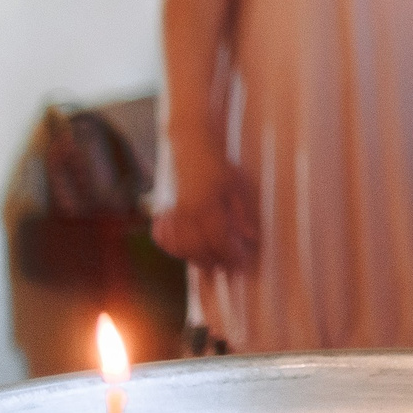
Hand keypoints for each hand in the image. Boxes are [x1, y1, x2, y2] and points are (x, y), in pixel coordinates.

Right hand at [153, 146, 259, 271]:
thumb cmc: (218, 162)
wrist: (189, 143)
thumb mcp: (239, 184)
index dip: (231, 256)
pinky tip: (187, 250)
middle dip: (214, 263)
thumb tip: (252, 238)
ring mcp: (168, 212)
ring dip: (195, 259)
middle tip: (228, 270)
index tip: (241, 266)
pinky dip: (175, 247)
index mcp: (206, 205)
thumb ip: (245, 212)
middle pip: (197, 250)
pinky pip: (164, 238)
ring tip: (211, 264)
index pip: (218, 241)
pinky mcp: (159, 210)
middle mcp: (184, 212)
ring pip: (179, 247)